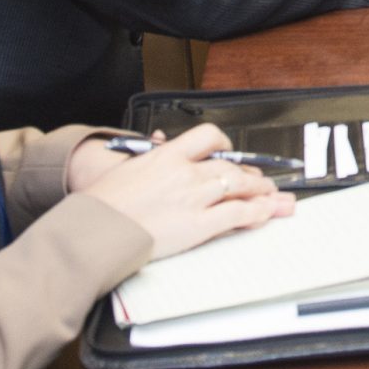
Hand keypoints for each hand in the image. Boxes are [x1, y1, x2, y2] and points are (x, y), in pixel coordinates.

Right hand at [79, 123, 292, 258]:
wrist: (95, 230)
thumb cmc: (104, 204)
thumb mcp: (126, 167)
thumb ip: (150, 154)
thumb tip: (160, 138)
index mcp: (167, 155)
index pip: (208, 137)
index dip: (226, 146)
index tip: (232, 154)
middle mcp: (185, 172)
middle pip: (230, 166)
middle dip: (251, 175)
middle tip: (263, 182)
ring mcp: (194, 197)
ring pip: (240, 188)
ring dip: (261, 193)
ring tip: (272, 197)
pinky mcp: (198, 225)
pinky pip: (237, 214)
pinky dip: (256, 213)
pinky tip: (264, 214)